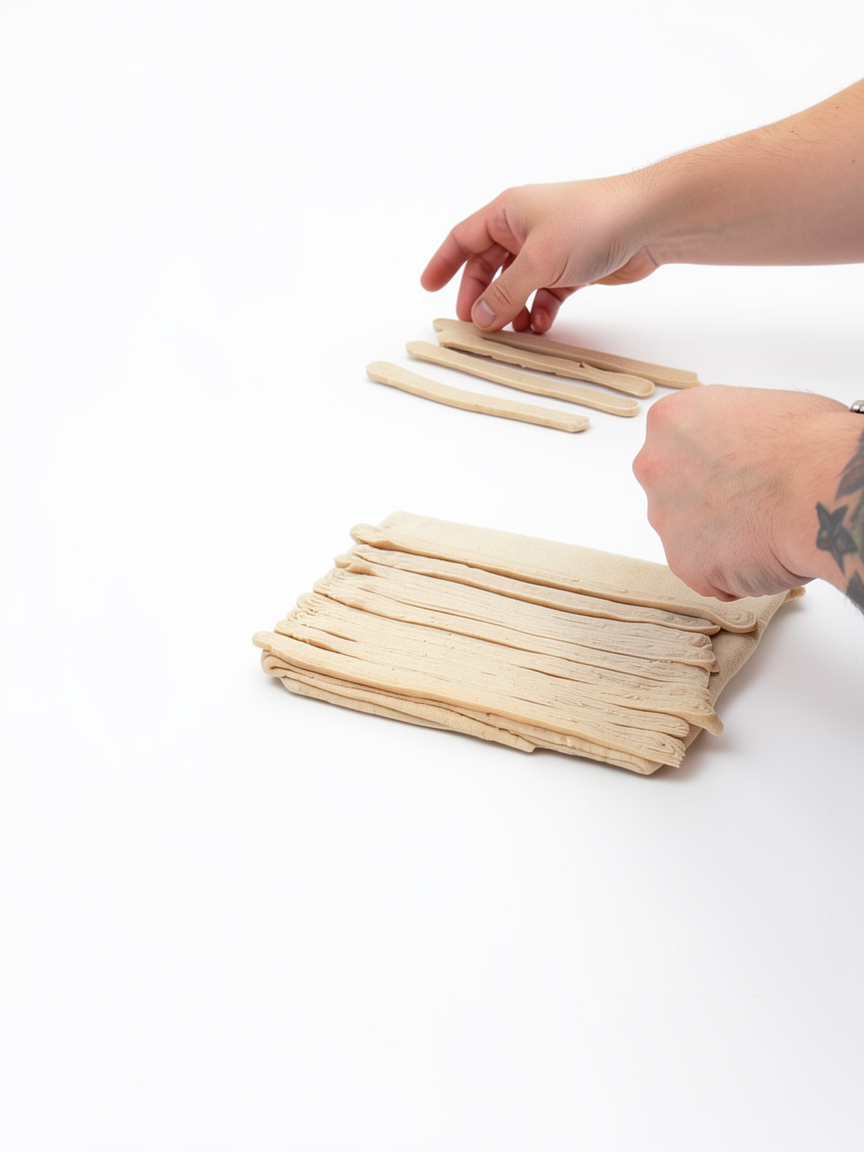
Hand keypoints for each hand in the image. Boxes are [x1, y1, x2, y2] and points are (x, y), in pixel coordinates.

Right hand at [420, 178, 658, 332]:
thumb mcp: (538, 260)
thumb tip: (480, 316)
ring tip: (511, 332)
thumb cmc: (592, 221)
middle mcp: (525, 228)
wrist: (648, 221)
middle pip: (488, 267)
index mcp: (508, 213)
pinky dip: (539, 311)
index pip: (463, 238)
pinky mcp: (573, 267)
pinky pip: (544, 294)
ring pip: (517, 285)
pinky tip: (541, 326)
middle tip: (475, 325)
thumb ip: (505, 292)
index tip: (428, 287)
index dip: (443, 263)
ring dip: (511, 309)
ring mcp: (549, 248)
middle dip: (481, 297)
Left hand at [632, 386, 855, 600]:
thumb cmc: (810, 443)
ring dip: (721, 539)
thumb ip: (729, 432)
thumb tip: (739, 451)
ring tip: (766, 527)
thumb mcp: (759, 408)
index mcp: (670, 420)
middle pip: (675, 493)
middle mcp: (654, 467)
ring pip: (689, 537)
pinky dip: (735, 573)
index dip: (713, 462)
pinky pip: (708, 575)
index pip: (677, 448)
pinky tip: (766, 554)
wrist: (821, 488)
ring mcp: (664, 518)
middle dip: (709, 502)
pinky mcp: (683, 563)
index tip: (739, 468)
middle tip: (753, 502)